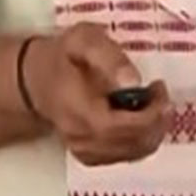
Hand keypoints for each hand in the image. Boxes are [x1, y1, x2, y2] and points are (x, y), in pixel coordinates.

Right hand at [22, 24, 168, 165]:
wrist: (36, 80)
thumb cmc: (63, 56)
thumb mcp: (83, 39)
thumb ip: (109, 56)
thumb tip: (133, 81)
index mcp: (76, 108)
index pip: (119, 126)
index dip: (148, 113)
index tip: (158, 88)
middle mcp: (79, 136)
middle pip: (131, 143)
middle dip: (156, 119)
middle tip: (159, 91)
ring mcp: (84, 150)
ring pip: (133, 153)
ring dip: (153, 128)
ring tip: (151, 101)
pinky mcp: (90, 156)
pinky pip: (126, 155)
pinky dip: (143, 138)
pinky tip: (141, 116)